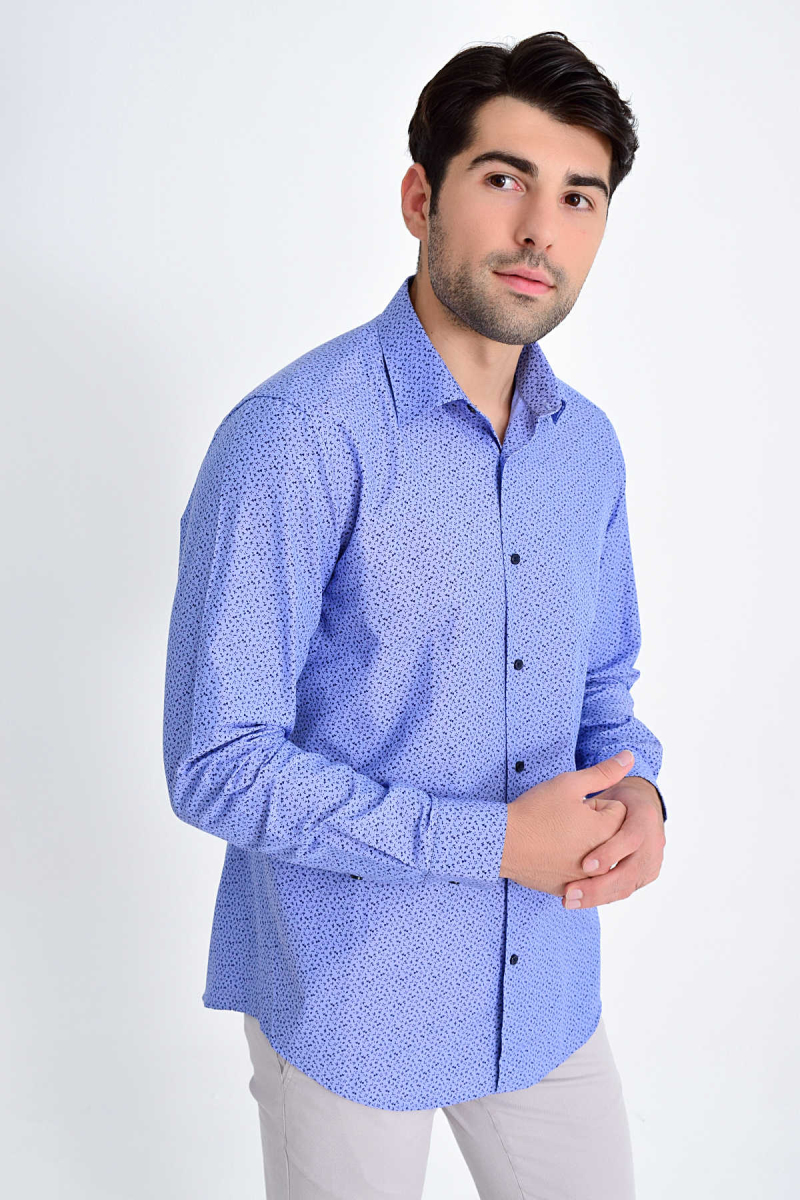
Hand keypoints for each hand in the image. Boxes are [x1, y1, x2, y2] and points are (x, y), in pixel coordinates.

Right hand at [499, 751, 634, 894]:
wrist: (503, 842)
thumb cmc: (535, 811)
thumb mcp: (569, 784)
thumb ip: (604, 772)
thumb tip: (630, 757)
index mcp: (607, 831)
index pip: (618, 810)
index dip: (594, 804)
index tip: (573, 808)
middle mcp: (603, 860)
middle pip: (610, 834)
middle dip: (593, 825)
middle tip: (565, 822)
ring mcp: (585, 879)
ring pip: (596, 854)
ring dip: (585, 846)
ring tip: (558, 838)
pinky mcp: (569, 889)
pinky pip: (579, 874)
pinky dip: (570, 865)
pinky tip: (551, 855)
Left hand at [562, 777, 665, 909]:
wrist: (636, 813)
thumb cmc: (616, 799)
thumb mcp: (607, 787)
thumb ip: (607, 774)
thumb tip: (626, 753)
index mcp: (645, 821)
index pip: (630, 841)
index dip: (609, 853)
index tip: (584, 863)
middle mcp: (653, 847)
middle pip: (629, 874)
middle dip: (599, 886)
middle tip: (570, 892)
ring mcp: (649, 864)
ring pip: (625, 887)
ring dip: (597, 897)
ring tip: (568, 900)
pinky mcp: (640, 878)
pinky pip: (621, 892)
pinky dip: (601, 898)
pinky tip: (577, 901)